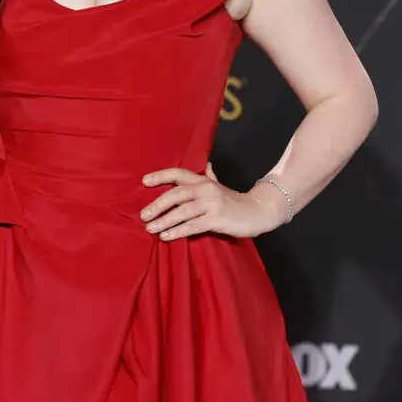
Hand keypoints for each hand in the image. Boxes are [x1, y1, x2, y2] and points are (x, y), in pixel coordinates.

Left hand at [140, 163, 281, 240]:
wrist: (258, 210)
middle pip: (175, 194)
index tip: (144, 181)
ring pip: (182, 212)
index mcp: (203, 181)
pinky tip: (166, 236)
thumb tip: (206, 165)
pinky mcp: (216, 219)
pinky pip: (192, 226)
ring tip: (150, 229)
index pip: (178, 174)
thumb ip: (210, 176)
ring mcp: (211, 204)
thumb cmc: (234, 201)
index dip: (160, 176)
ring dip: (164, 221)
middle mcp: (205, 189)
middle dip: (157, 205)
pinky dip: (177, 231)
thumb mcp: (219, 186)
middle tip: (143, 216)